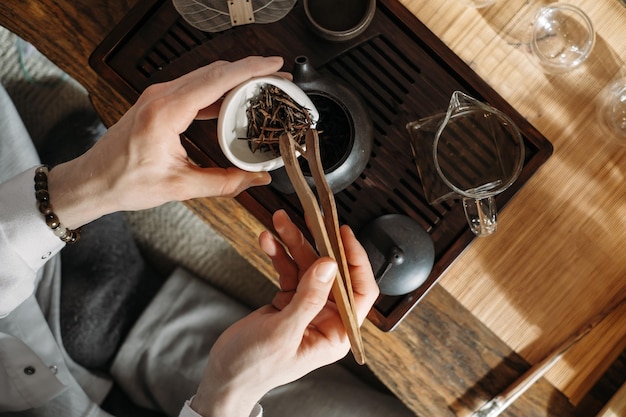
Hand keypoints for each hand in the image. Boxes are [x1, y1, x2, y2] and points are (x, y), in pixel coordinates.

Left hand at [47, 56, 283, 228]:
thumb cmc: (125, 181)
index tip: (274, 65)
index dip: (250, 69)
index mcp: (166, 111)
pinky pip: (195, 88)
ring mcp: (158, 96)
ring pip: (205, 76)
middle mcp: (161, 96)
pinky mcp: (158, 103)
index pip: (217, 79)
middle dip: (249, 70)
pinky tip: (234, 100)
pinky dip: (219, 90)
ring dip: (235, 78)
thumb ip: (225, 182)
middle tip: (277, 77)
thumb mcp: (180, 186)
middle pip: (214, 71)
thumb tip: (257, 178)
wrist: (93, 180)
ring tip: (262, 86)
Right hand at [191, 210, 378, 416]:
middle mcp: (326, 319)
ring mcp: (307, 308)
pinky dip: (279, 255)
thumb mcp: (284, 332)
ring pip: (307, 266)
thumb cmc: (254, 367)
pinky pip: (289, 271)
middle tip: (308, 219)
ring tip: (280, 223)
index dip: (356, 261)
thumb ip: (308, 299)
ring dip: (293, 243)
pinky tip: (268, 241)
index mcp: (336, 334)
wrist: (225, 376)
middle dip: (317, 244)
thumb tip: (330, 266)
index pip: (360, 291)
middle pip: (331, 272)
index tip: (344, 235)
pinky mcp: (288, 301)